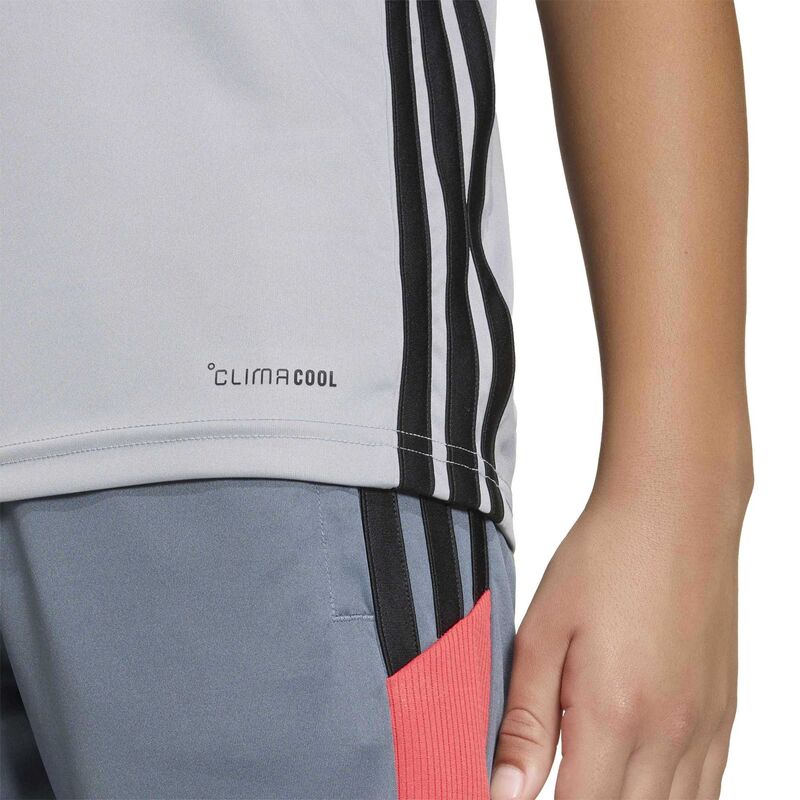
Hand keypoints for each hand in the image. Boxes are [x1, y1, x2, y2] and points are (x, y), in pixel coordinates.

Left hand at [490, 487, 744, 799]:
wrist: (674, 512)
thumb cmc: (602, 560)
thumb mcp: (542, 631)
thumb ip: (526, 719)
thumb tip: (506, 792)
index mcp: (612, 713)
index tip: (521, 795)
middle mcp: (669, 732)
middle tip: (558, 773)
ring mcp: (705, 726)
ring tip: (592, 773)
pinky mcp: (723, 712)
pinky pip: (708, 789)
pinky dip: (672, 799)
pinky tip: (640, 776)